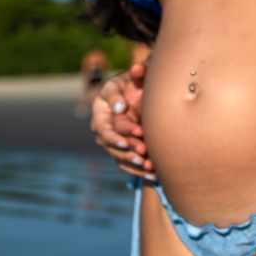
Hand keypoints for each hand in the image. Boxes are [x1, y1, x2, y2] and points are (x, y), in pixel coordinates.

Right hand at [90, 62, 152, 178]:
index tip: (129, 140)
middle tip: (143, 154)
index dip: (116, 137)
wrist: (134, 89)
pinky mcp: (124, 149)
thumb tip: (120, 106)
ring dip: (135, 164)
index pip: (105, 130)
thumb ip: (121, 88)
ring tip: (150, 167)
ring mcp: (114, 142)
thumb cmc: (126, 83)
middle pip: (113, 147)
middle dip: (128, 152)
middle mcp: (104, 131)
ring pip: (121, 158)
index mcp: (100, 114)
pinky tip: (155, 174)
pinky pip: (129, 164)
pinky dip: (141, 171)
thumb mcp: (121, 81)